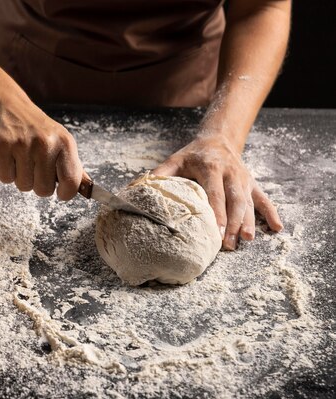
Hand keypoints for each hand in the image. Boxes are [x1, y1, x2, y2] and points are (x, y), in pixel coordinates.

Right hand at [0, 95, 82, 200]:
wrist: (8, 106)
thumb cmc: (37, 130)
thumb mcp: (60, 141)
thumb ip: (72, 166)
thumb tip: (87, 189)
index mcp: (65, 143)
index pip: (71, 181)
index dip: (66, 193)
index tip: (60, 192)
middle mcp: (46, 143)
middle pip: (44, 190)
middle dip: (38, 184)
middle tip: (35, 167)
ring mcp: (23, 144)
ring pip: (23, 186)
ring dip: (21, 177)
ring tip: (21, 158)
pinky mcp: (2, 146)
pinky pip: (5, 178)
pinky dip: (6, 172)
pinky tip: (9, 156)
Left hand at [152, 136, 282, 249]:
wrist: (218, 139)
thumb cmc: (191, 155)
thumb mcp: (174, 160)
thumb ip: (159, 175)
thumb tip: (137, 191)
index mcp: (210, 167)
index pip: (214, 193)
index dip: (216, 212)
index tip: (215, 231)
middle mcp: (230, 173)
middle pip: (235, 200)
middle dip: (233, 222)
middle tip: (228, 243)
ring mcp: (243, 179)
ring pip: (249, 202)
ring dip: (249, 221)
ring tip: (247, 239)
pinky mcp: (252, 183)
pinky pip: (264, 199)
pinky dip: (271, 213)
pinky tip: (277, 228)